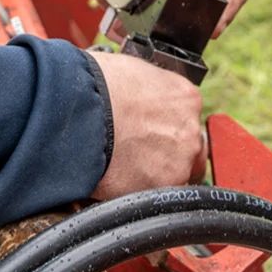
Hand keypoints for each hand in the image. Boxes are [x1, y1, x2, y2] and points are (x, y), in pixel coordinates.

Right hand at [88, 51, 206, 199]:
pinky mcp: (162, 188)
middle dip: (170, 157)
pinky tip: (118, 182)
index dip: (168, 130)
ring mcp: (180, 161)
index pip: (187, 120)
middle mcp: (190, 130)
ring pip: (176, 178)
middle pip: (190, 152)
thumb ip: (150, 91)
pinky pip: (156, 198)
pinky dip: (139, 193)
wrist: (80, 113)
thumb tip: (141, 99)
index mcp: (186, 98)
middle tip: (142, 157)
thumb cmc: (96, 86)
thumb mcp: (133, 72)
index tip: (153, 136)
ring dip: (155, 177)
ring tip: (123, 170)